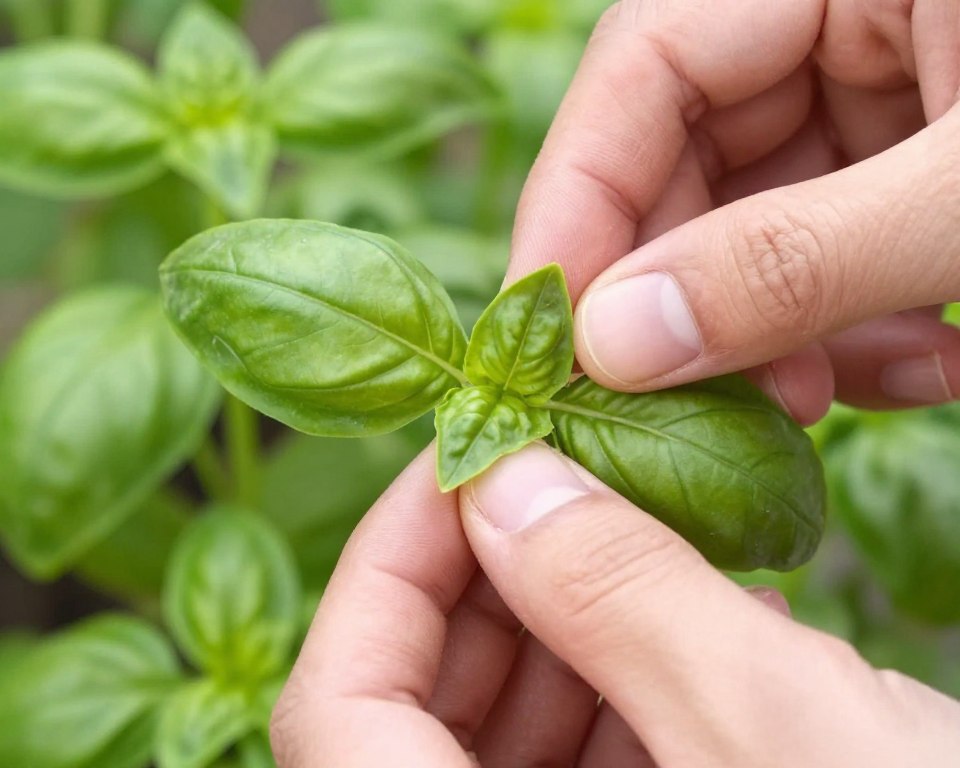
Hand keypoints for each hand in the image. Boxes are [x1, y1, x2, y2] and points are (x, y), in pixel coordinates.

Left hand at [269, 445, 959, 765]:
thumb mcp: (775, 725)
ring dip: (560, 622)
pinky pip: (581, 757)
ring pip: (495, 727)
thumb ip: (619, 594)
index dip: (385, 566)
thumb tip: (504, 480)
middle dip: (485, 579)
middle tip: (562, 484)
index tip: (465, 464)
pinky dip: (620, 681)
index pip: (333, 714)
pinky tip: (700, 628)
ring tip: (650, 550)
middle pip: (411, 707)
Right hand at [510, 0, 959, 422]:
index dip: (580, 204)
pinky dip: (857, 329)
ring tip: (826, 397)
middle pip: (689, 161)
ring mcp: (880, 95)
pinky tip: (922, 363)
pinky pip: (832, 252)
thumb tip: (618, 345)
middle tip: (690, 408)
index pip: (646, 63)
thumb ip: (796, 259)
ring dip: (782, 335)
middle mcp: (840, 22)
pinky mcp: (912, 168)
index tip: (553, 336)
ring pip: (756, 227)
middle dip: (692, 300)